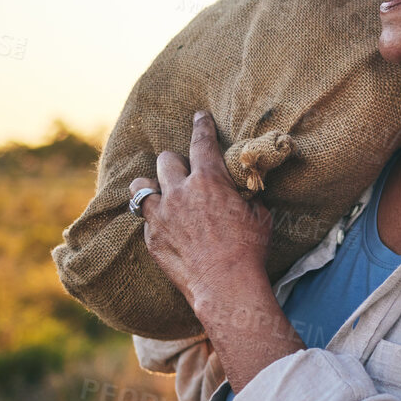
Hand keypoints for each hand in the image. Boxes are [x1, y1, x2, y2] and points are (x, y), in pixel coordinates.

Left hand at [129, 112, 273, 307]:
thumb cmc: (249, 249)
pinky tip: (165, 224)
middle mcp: (179, 192)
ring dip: (151, 185)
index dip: (201, 125)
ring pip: (141, 186)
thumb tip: (246, 190)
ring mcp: (161, 215)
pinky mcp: (151, 238)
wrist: (226, 285)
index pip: (201, 142)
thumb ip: (246, 196)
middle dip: (175, 162)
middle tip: (184, 171)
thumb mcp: (259, 215)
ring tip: (159, 191)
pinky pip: (144, 218)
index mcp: (209, 181)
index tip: (199, 116)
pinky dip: (154, 217)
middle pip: (166, 160)